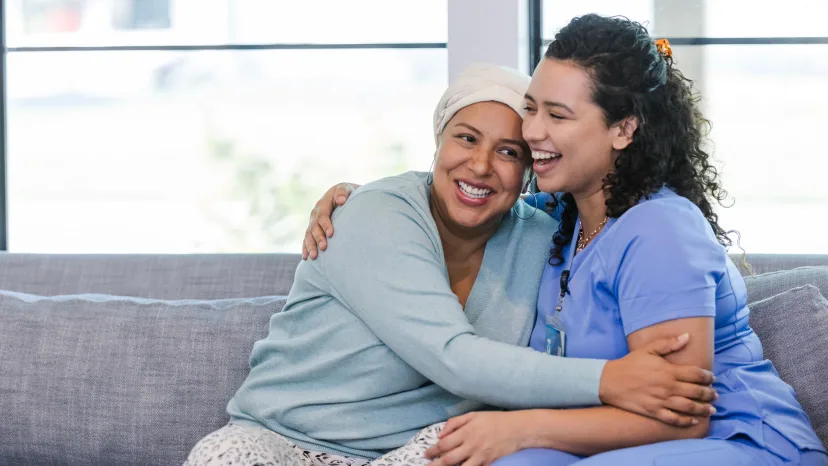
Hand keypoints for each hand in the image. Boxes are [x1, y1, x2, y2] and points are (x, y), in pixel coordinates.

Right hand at [302, 182, 359, 259]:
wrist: (342, 196)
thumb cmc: (347, 193)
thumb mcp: (346, 188)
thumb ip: (343, 192)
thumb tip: (341, 200)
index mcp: (323, 203)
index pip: (323, 215)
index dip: (326, 224)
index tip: (331, 234)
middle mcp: (315, 213)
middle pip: (314, 227)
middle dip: (318, 237)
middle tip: (324, 247)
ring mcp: (313, 222)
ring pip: (308, 234)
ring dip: (310, 245)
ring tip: (314, 256)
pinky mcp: (312, 229)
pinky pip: (307, 239)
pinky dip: (305, 248)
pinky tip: (306, 258)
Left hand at [424, 412, 528, 465]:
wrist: (517, 429)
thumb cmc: (494, 420)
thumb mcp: (473, 415)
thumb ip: (455, 423)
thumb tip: (440, 434)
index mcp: (466, 432)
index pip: (444, 444)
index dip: (433, 451)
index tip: (426, 454)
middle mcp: (471, 445)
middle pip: (448, 459)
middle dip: (435, 465)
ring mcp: (479, 456)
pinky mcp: (487, 463)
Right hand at [599, 333, 717, 426]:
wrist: (609, 380)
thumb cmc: (629, 363)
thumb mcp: (648, 350)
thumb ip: (669, 344)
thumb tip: (687, 336)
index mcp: (668, 371)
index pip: (696, 374)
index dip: (708, 376)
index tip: (711, 378)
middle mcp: (668, 387)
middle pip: (696, 392)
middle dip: (709, 393)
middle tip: (715, 394)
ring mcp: (661, 401)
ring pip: (689, 407)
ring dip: (703, 409)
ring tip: (711, 409)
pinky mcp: (654, 411)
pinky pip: (674, 419)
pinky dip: (686, 421)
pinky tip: (693, 420)